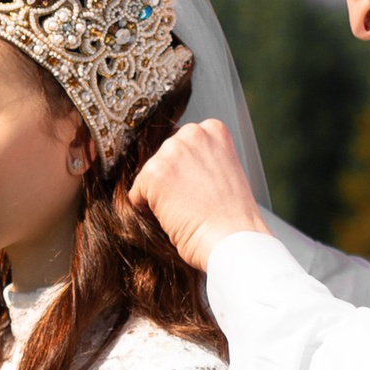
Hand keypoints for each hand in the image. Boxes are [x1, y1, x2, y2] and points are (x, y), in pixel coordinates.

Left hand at [132, 114, 264, 271]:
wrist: (232, 240)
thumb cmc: (233, 217)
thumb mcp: (224, 172)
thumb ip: (202, 159)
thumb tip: (175, 168)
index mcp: (213, 129)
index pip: (182, 145)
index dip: (188, 171)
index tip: (202, 188)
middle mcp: (192, 133)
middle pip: (163, 157)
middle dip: (171, 181)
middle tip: (194, 203)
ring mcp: (171, 151)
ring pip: (150, 176)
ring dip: (160, 196)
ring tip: (186, 211)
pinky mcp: (153, 173)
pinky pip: (137, 195)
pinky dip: (148, 212)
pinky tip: (173, 218)